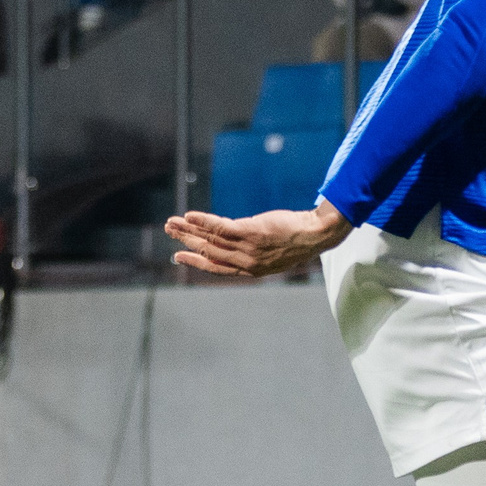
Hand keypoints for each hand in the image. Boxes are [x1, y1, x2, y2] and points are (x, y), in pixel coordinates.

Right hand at [165, 201, 351, 276]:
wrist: (316, 235)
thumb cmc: (298, 239)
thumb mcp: (274, 251)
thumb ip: (253, 250)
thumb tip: (238, 237)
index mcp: (251, 269)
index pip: (217, 267)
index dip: (196, 262)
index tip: (179, 256)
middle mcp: (246, 262)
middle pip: (209, 252)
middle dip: (187, 242)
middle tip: (170, 232)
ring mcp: (247, 248)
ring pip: (211, 239)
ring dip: (189, 231)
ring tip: (172, 223)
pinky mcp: (250, 232)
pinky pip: (220, 227)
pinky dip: (203, 222)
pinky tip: (189, 216)